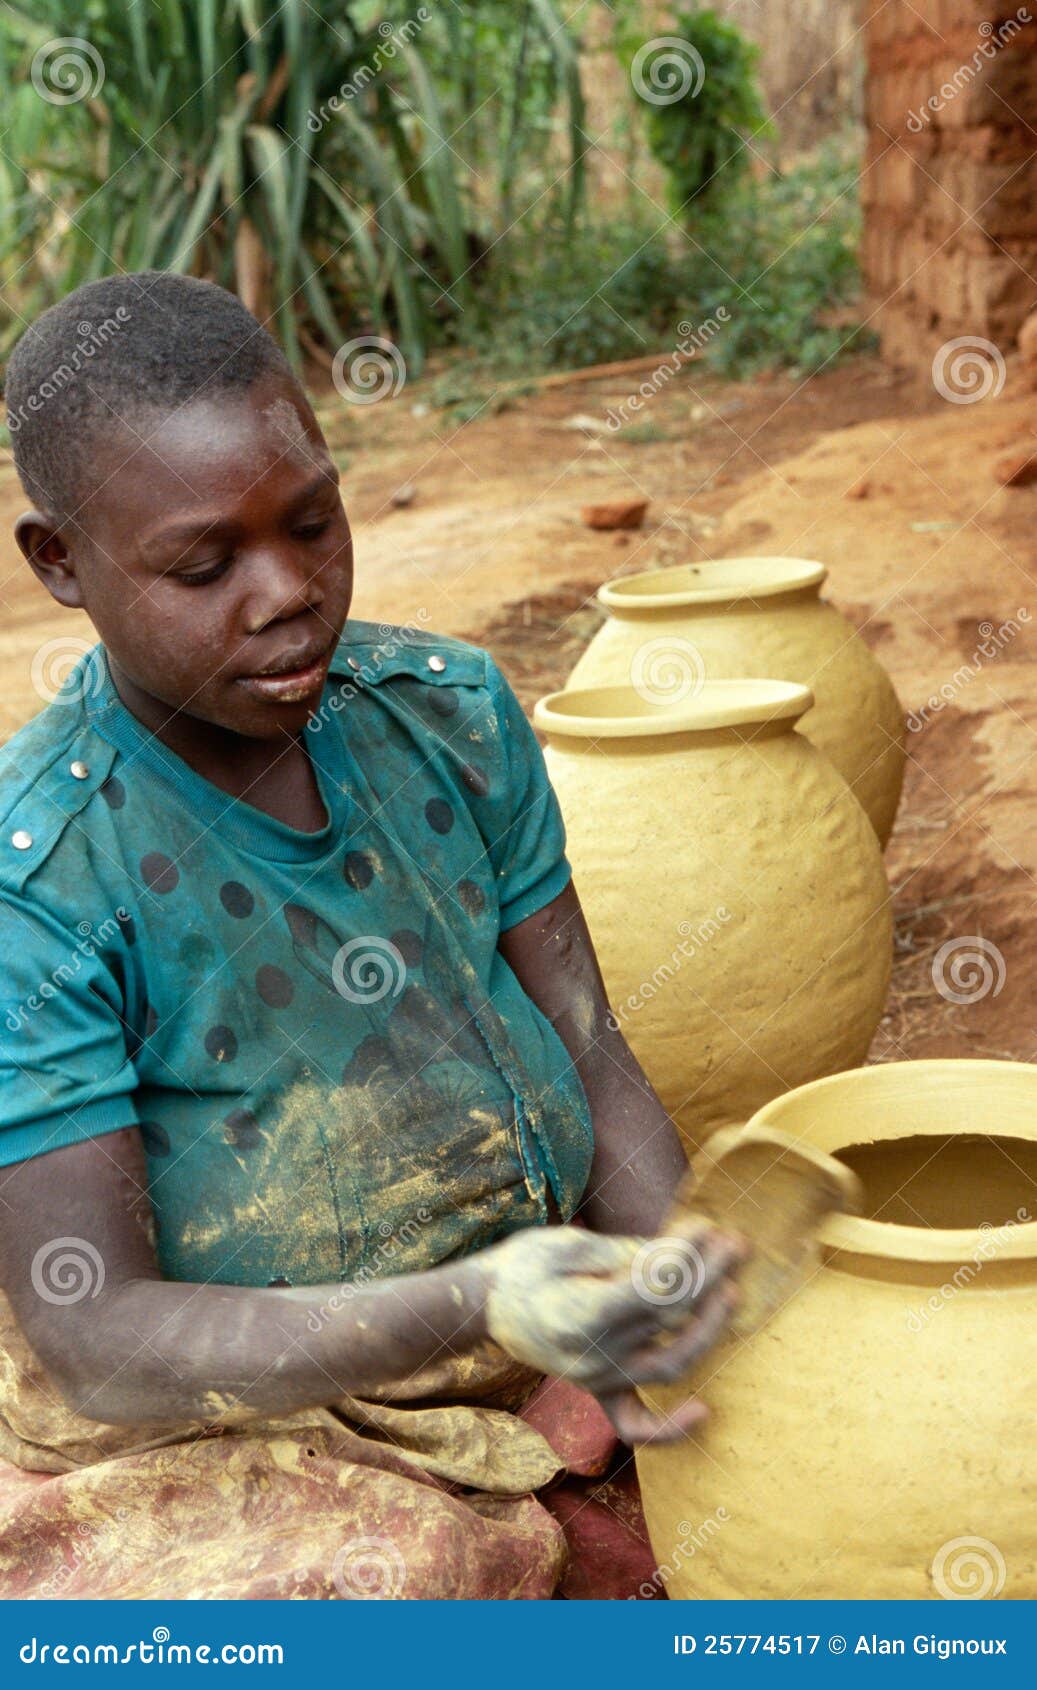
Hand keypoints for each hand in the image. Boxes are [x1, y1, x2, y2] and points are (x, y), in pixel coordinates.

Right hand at [481, 1222, 746, 1445]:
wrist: (485, 1307)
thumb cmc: (524, 1266)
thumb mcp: (568, 1244)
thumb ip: (624, 1254)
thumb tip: (676, 1254)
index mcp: (579, 1313)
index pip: (651, 1287)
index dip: (683, 1255)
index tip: (703, 1225)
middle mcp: (592, 1355)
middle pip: (668, 1319)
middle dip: (707, 1276)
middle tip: (732, 1243)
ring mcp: (597, 1379)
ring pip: (670, 1365)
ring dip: (709, 1330)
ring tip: (732, 1292)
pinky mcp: (600, 1390)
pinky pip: (636, 1424)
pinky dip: (671, 1428)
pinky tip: (704, 1412)